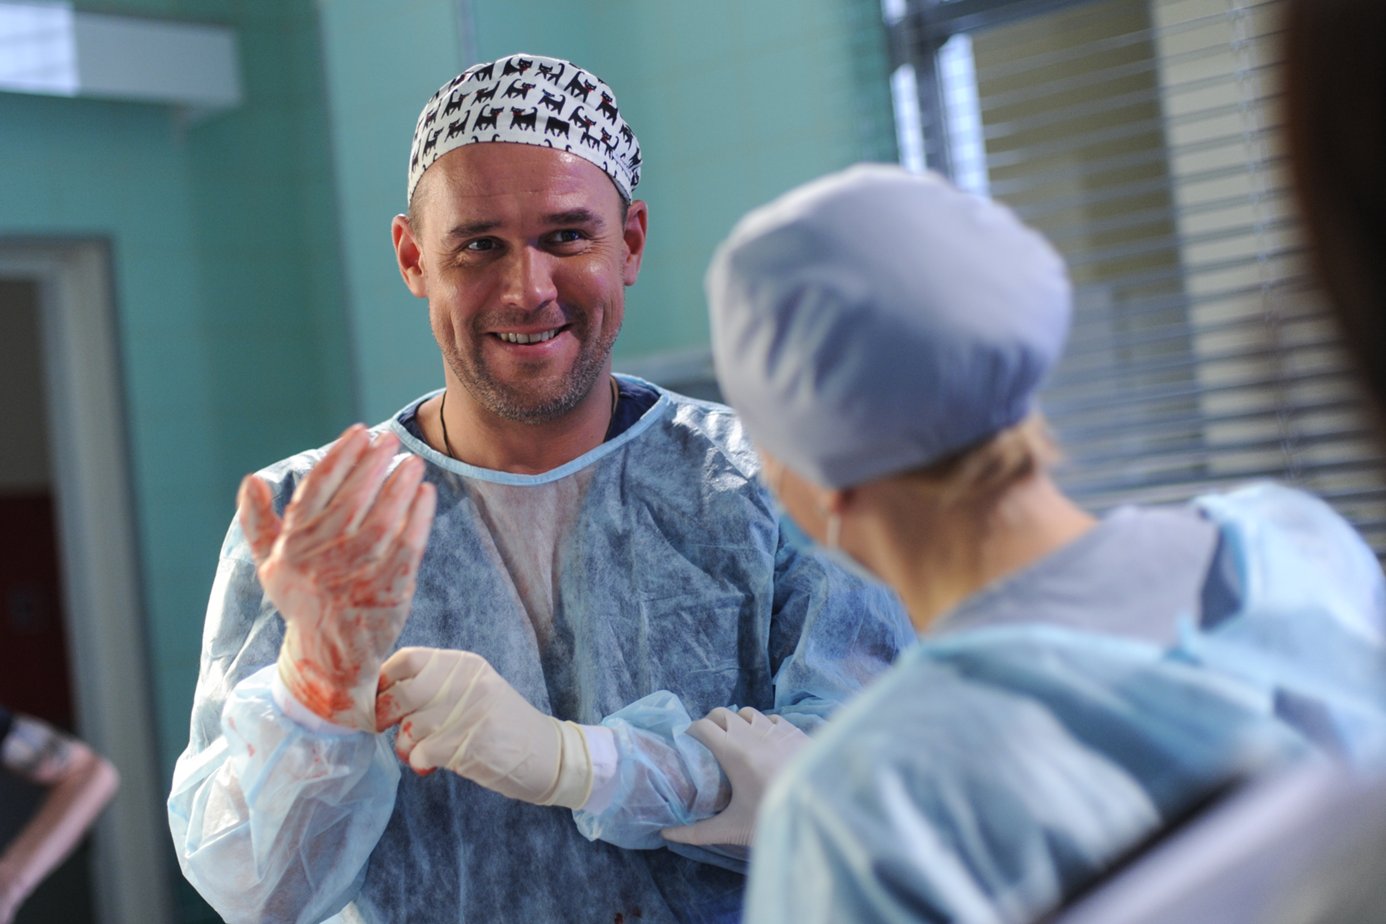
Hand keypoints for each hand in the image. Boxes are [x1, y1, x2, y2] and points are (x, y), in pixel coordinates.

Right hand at [239, 425, 435, 730]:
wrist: (331, 655)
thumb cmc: (303, 600)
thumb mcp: (271, 566)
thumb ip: (258, 522)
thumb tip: (250, 480)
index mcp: (293, 548)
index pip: (317, 490)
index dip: (339, 457)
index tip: (358, 433)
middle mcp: (321, 560)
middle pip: (351, 500)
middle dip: (373, 464)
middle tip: (391, 440)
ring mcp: (356, 576)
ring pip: (381, 519)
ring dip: (398, 486)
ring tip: (412, 462)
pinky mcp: (388, 589)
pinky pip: (407, 545)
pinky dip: (418, 517)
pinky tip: (425, 494)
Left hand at [376, 647, 592, 808]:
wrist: (546, 754)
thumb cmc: (500, 723)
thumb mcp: (474, 689)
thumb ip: (435, 685)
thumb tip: (379, 692)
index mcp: (464, 665)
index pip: (407, 659)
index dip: (382, 679)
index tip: (376, 696)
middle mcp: (465, 684)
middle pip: (400, 694)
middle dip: (383, 715)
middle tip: (385, 727)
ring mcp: (466, 715)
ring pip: (406, 729)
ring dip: (404, 745)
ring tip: (419, 749)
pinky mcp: (466, 746)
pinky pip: (419, 754)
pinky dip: (419, 762)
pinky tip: (433, 763)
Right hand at [661, 707, 811, 855]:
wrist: (817, 814)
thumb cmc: (771, 820)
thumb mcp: (731, 829)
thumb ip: (697, 832)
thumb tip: (667, 834)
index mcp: (734, 752)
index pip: (702, 727)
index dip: (690, 733)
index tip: (687, 745)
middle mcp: (753, 734)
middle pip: (721, 714)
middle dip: (710, 725)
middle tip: (707, 745)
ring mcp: (776, 730)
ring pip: (747, 713)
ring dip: (736, 722)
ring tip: (736, 742)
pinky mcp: (796, 732)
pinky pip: (772, 718)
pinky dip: (762, 725)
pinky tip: (765, 744)